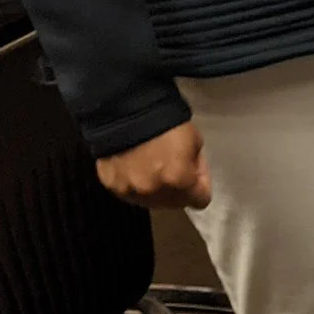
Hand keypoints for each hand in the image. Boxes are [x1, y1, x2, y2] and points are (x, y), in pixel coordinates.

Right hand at [96, 122, 210, 209]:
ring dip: (155, 189)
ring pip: (151, 201)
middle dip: (178, 189)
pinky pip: (129, 193)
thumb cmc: (166, 123)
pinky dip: (134, 184)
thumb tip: (193, 176)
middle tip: (172, 168)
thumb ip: (196, 166)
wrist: (124, 110)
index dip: (201, 186)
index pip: (200, 200)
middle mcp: (155, 192)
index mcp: (179, 180)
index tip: (195, 174)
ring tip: (150, 168)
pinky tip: (133, 167)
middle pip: (175, 203)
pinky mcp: (111, 186)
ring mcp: (130, 191)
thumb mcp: (195, 142)